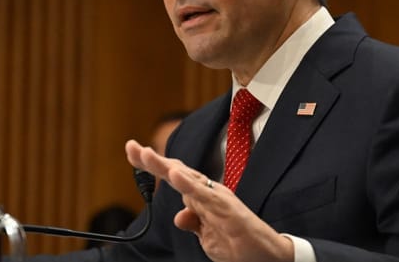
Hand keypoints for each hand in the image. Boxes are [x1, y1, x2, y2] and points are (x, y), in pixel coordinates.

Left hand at [125, 140, 293, 261]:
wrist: (266, 257)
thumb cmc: (239, 244)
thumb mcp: (207, 237)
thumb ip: (193, 222)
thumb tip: (179, 216)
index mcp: (202, 198)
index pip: (174, 177)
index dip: (153, 166)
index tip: (133, 152)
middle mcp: (208, 193)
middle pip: (177, 172)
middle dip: (153, 161)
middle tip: (132, 147)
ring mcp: (217, 199)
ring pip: (188, 178)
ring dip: (166, 167)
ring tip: (147, 155)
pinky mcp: (227, 209)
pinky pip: (205, 195)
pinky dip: (190, 184)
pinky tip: (175, 174)